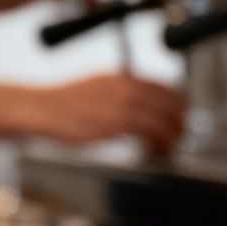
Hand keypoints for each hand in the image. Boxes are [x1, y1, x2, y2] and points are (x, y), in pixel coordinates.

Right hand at [26, 75, 187, 155]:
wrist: (43, 108)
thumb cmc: (66, 102)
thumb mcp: (99, 86)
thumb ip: (121, 91)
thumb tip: (141, 101)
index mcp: (120, 78)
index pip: (161, 85)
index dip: (177, 100)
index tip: (183, 109)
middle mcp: (123, 89)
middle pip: (165, 102)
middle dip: (179, 117)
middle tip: (183, 128)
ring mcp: (118, 107)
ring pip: (158, 118)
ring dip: (171, 131)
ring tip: (173, 140)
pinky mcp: (112, 125)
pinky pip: (144, 133)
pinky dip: (155, 141)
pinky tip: (156, 147)